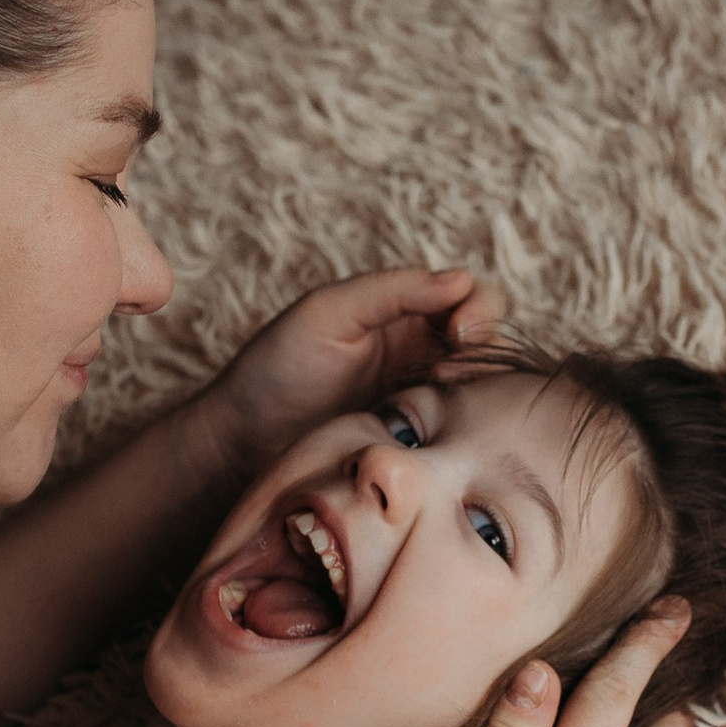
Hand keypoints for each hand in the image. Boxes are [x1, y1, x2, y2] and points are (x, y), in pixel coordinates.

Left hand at [183, 268, 505, 483]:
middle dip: (484, 353)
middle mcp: (419, 354)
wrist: (240, 445)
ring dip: (478, 394)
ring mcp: (421, 403)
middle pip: (485, 343)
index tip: (458, 333)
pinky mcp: (416, 448)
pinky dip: (464, 433)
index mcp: (401, 313)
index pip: (468, 297)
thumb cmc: (274, 371)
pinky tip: (442, 437)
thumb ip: (391, 292)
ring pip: (480, 392)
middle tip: (450, 375)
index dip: (477, 309)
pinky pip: (460, 436)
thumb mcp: (326, 315)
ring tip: (444, 404)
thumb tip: (461, 278)